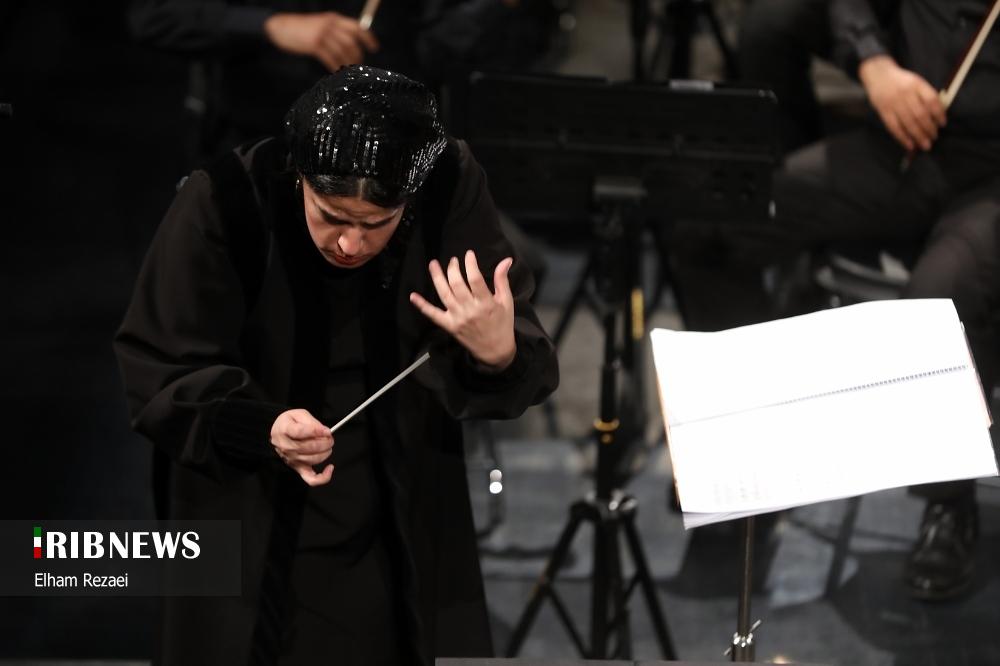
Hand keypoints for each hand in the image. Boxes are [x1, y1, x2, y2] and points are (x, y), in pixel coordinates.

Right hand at [263, 12, 379, 71]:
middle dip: (357, 55)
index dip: (368, 38)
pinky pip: (330, 58)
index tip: (374, 48)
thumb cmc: (301, 29)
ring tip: (347, 70)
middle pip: (352, 42)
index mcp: (333, 18)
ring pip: (342, 52)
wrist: (279, 27)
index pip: (357, 27)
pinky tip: (335, 71)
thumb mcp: (320, 24)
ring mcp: (322, 34)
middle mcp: (330, 24)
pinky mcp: (314, 44)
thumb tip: (351, 46)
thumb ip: (334, 31)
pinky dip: (335, 66)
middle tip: (358, 64)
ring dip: (347, 63)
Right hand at [270, 409, 333, 485]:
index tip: (327, 430)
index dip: (316, 431)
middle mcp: (285, 447)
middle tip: (330, 437)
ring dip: (325, 452)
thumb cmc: (290, 423)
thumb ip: (311, 422)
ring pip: (312, 459)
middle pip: (308, 447)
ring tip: (328, 444)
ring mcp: (292, 460)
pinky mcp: (298, 468)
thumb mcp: (299, 414)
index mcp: (284, 430)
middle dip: (324, 442)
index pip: (300, 432)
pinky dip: (322, 477)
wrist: (279, 433)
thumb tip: (324, 431)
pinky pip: (310, 479)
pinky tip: (330, 468)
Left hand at [410, 251, 516, 369]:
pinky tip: (413, 296)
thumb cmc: (502, 324)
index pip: (475, 279)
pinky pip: (433, 315)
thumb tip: (506, 260)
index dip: (470, 264)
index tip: (469, 254)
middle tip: (453, 260)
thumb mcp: (506, 302)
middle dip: (453, 268)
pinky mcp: (449, 326)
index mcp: (486, 303)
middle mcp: (470, 310)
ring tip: (433, 264)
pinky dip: (422, 306)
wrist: (495, 351)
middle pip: (457, 284)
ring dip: (437, 278)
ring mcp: (457, 318)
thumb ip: (502, 280)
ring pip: (444, 294)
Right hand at [859, 55, 945, 151]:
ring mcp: (893, 103)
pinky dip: (902, 138)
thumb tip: (938, 115)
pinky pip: (894, 127)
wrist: (878, 75)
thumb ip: (926, 95)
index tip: (942, 123)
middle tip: (934, 137)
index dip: (939, 113)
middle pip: (920, 114)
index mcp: (916, 84)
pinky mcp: (884, 111)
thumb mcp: (916, 81)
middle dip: (929, 128)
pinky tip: (910, 145)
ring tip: (926, 144)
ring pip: (908, 123)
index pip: (931, 100)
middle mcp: (905, 94)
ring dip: (918, 136)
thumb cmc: (901, 81)